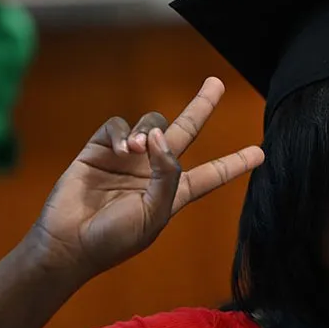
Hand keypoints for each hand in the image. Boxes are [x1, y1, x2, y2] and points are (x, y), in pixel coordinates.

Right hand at [29, 77, 264, 279]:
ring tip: (136, 150)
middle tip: (217, 84)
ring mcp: (128, 158)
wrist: (68, 243)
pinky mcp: (99, 150)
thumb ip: (166, 175)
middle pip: (186, 131)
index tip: (260, 153)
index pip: (213, 173)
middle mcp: (155, 171)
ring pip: (151, 123)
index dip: (235, 163)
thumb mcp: (153, 214)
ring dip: (148, 132)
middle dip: (201, 106)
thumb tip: (160, 136)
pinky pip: (118, 125)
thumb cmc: (115, 238)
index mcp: (175, 192)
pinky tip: (121, 148)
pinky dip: (121, 132)